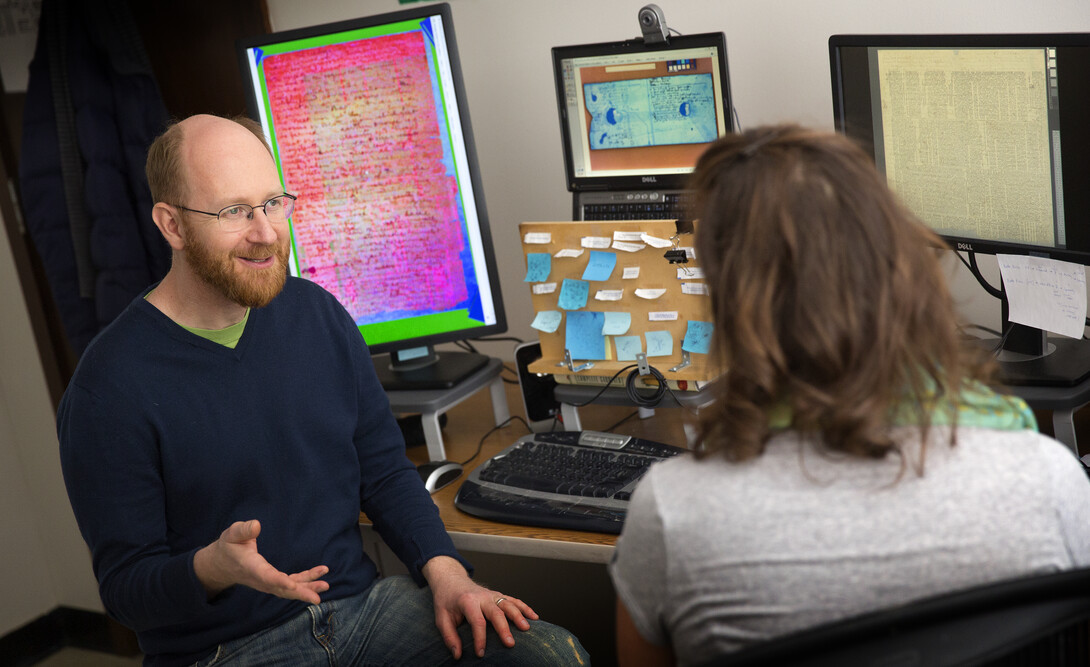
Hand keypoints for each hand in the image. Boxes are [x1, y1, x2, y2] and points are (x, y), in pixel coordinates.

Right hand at [193, 519, 329, 603]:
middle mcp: (261, 579)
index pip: (265, 576)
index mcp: (251, 567)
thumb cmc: (230, 546)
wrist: (223, 564)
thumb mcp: (232, 534)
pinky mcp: (274, 581)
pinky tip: (321, 574)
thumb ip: (243, 530)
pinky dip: (307, 581)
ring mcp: (268, 582)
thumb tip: (257, 525)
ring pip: (289, 590)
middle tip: (316, 598)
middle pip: (281, 590)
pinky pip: (292, 584)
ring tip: (325, 585)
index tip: (291, 585)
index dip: (278, 581)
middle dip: (299, 593)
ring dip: (308, 589)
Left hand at [422, 556, 538, 658]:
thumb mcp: (441, 618)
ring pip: (508, 604)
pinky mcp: (498, 595)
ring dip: (519, 616)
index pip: (477, 621)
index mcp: (467, 601)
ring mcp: (492, 594)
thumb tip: (457, 655)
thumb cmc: (446, 601)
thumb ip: (449, 636)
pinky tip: (534, 617)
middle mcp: (482, 596)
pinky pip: (513, 600)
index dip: (480, 639)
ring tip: (527, 629)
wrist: (451, 580)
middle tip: (511, 644)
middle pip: (496, 612)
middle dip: (504, 629)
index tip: (481, 653)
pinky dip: (524, 607)